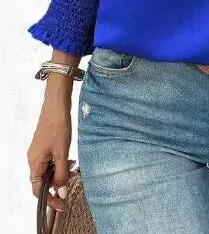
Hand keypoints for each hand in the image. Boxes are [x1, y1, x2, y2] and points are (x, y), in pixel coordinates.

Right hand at [27, 83, 74, 211]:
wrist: (56, 105)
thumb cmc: (58, 126)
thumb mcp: (62, 152)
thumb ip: (62, 173)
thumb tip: (61, 192)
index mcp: (35, 163)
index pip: (38, 190)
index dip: (50, 198)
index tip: (62, 204)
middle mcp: (33, 159)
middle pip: (43, 180)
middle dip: (57, 183)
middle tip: (72, 181)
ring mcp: (38, 151)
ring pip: (48, 169)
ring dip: (60, 173)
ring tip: (74, 170)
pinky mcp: (44, 145)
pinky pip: (51, 160)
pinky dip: (60, 163)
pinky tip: (70, 159)